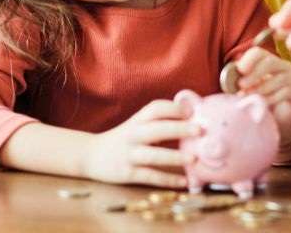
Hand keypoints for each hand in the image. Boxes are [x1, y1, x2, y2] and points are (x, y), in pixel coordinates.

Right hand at [83, 100, 199, 187]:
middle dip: (178, 128)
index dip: (173, 108)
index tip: (193, 110)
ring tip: (193, 158)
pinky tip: (183, 182)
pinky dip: (167, 180)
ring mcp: (129, 155)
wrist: (90, 155)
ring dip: (174, 156)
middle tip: (200, 130)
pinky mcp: (127, 173)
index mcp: (137, 120)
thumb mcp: (136, 125)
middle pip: (156, 129)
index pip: (155, 108)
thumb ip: (157, 121)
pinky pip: (150, 176)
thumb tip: (191, 117)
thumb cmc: (122, 139)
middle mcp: (133, 135)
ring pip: (153, 155)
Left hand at [235, 47, 290, 146]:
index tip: (240, 70)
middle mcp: (284, 66)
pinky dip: (272, 98)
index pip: (259, 53)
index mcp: (269, 62)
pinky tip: (263, 104)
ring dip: (260, 88)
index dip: (249, 59)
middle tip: (241, 85)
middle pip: (270, 61)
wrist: (278, 122)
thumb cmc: (261, 103)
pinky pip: (286, 92)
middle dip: (254, 73)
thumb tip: (232, 73)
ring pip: (278, 78)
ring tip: (249, 97)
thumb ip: (242, 80)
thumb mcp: (249, 90)